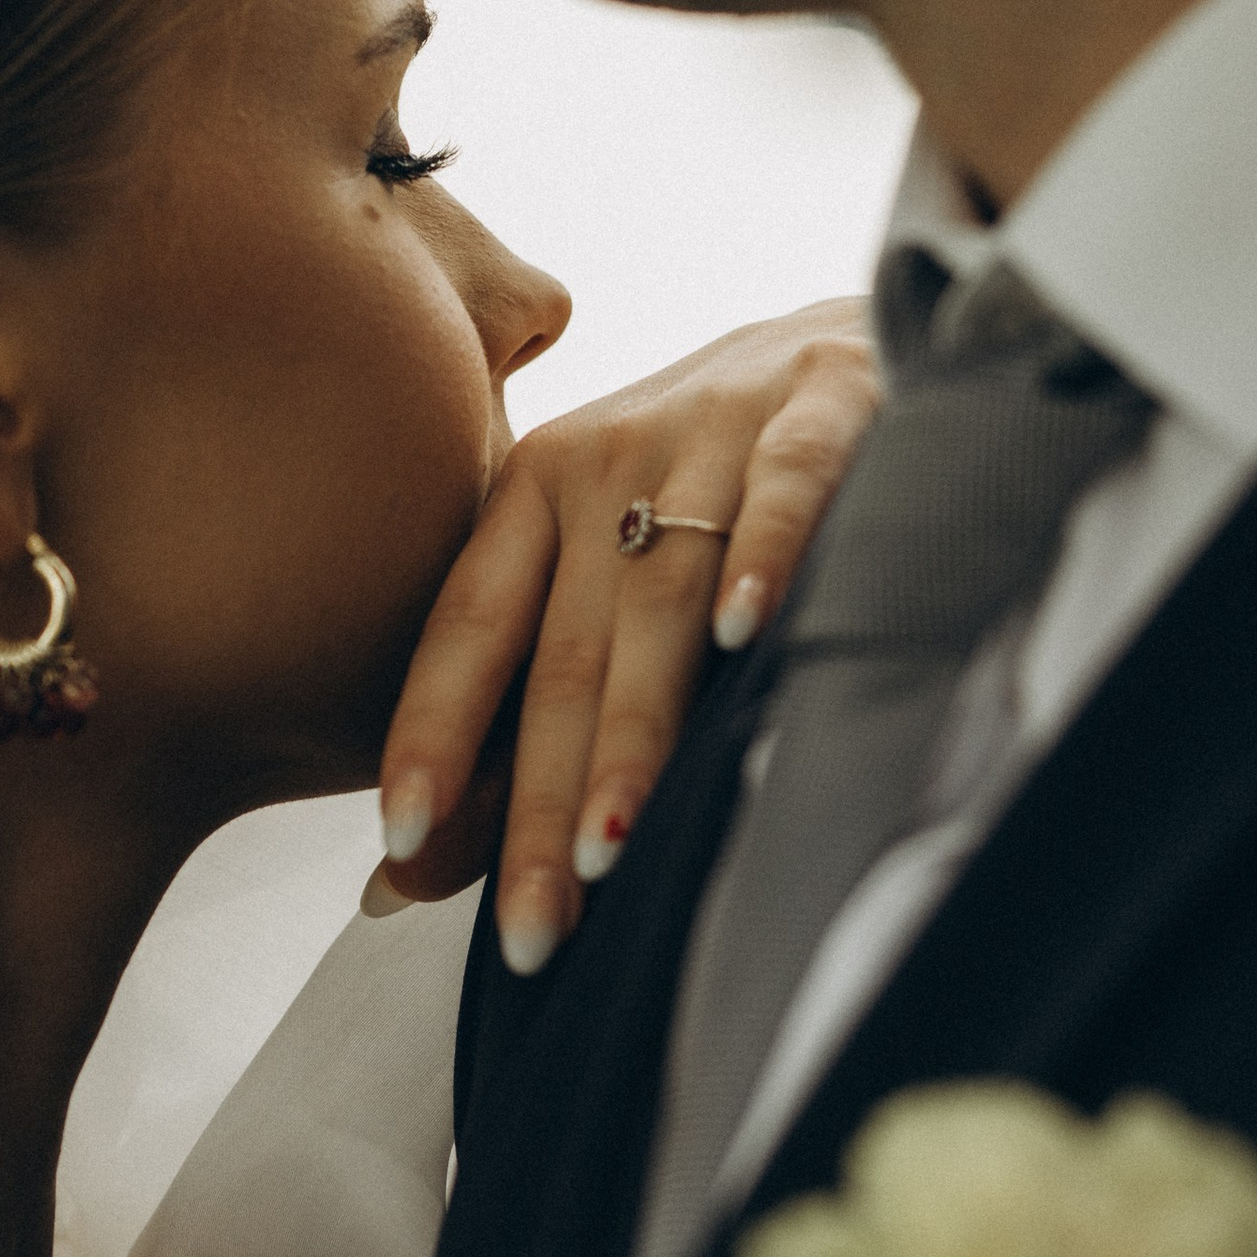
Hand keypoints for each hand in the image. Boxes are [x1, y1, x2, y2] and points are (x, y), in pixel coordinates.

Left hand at [372, 298, 878, 974]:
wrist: (856, 328)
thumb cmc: (709, 488)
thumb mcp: (603, 562)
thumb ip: (517, 709)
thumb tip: (407, 880)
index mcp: (535, 493)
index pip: (467, 628)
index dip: (430, 736)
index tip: (400, 850)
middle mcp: (608, 459)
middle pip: (561, 653)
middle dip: (539, 804)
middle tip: (532, 928)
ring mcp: (713, 430)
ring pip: (661, 598)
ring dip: (634, 730)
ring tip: (607, 849)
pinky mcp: (824, 403)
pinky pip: (787, 487)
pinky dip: (768, 556)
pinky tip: (748, 637)